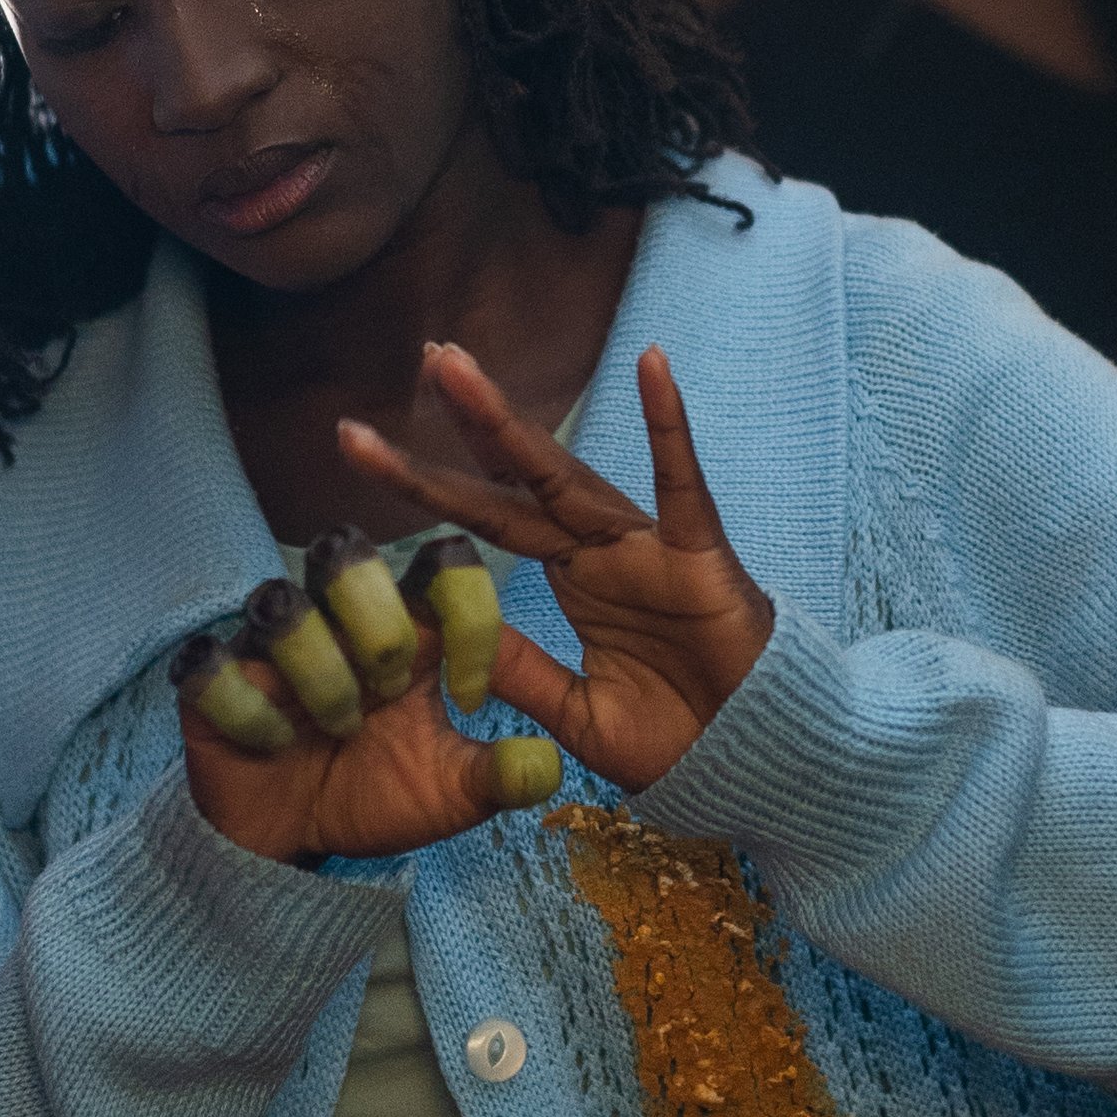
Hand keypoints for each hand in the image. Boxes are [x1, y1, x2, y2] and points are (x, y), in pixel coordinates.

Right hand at [178, 577, 558, 870]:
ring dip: (319, 671)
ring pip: (280, 602)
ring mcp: (267, 644)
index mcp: (406, 625)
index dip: (468, 611)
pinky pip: (212, 663)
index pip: (442, 563)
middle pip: (347, 551)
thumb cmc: (380, 792)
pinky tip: (273, 746)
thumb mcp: (450, 794)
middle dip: (379, 624)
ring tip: (339, 727)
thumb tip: (547, 769)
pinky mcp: (208, 679)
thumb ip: (496, 776)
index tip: (474, 694)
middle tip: (391, 691)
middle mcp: (334, 617)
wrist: (298, 840)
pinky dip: (248, 708)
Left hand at [339, 342, 774, 794]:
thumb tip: (447, 636)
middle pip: (515, 478)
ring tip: (455, 367)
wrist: (755, 762)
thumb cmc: (677, 736)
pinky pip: (682, 483)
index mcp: (571, 576)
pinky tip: (653, 366)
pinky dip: (669, 425)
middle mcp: (600, 546)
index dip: (426, 482)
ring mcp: (646, 544)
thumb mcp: (576, 714)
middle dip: (464, 421)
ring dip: (507, 421)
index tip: (360, 442)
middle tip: (424, 354)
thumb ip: (520, 672)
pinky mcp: (698, 554)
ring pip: (567, 473)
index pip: (484, 520)